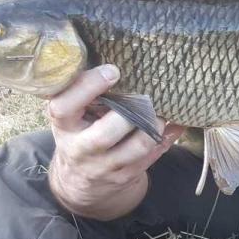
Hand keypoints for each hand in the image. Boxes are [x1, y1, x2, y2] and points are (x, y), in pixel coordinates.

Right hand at [47, 65, 184, 220]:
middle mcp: (80, 149)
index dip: (87, 87)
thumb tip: (122, 58)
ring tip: (162, 111)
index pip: (64, 107)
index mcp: (64, 126)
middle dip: (129, 114)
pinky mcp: (125, 176)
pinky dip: (166, 138)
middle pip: (103, 136)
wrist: (79, 180)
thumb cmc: (80, 132)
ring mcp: (103, 166)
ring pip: (134, 149)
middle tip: (145, 96)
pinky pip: (152, 157)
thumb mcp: (72, 114)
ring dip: (153, 127)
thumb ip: (85, 92)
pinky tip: (174, 124)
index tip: (113, 70)